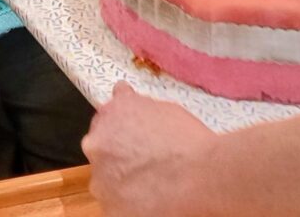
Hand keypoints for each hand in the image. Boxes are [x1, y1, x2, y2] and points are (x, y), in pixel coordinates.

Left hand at [82, 82, 217, 216]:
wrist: (202, 173)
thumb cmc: (187, 138)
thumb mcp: (159, 106)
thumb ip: (132, 104)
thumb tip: (123, 95)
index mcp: (109, 116)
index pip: (104, 123)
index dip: (119, 132)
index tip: (131, 140)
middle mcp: (97, 145)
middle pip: (101, 153)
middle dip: (118, 157)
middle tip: (145, 163)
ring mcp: (101, 180)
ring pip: (106, 182)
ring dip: (122, 182)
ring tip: (152, 184)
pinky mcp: (111, 210)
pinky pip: (116, 208)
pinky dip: (130, 206)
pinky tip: (151, 200)